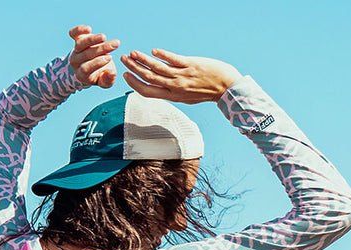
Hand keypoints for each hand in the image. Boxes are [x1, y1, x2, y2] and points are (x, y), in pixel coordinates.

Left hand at [67, 24, 119, 88]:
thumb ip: (108, 80)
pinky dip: (79, 30)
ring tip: (104, 37)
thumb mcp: (105, 81)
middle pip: (85, 55)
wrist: (94, 63)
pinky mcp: (76, 39)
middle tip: (115, 45)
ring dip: (92, 40)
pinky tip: (89, 29)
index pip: (86, 68)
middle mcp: (76, 62)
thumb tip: (111, 73)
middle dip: (101, 49)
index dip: (97, 63)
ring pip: (80, 44)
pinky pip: (73, 33)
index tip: (110, 57)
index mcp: (81, 75)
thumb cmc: (101, 73)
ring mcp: (76, 50)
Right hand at [121, 49, 242, 103]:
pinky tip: (154, 51)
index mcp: (173, 96)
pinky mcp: (190, 65)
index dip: (134, 84)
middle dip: (134, 69)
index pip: (147, 92)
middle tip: (124, 60)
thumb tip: (162, 87)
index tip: (125, 76)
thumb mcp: (188, 98)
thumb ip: (173, 92)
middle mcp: (175, 87)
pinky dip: (161, 55)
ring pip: (157, 68)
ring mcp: (182, 75)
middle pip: (148, 78)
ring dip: (143, 60)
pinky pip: (172, 59)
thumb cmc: (208, 92)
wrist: (227, 87)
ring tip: (133, 53)